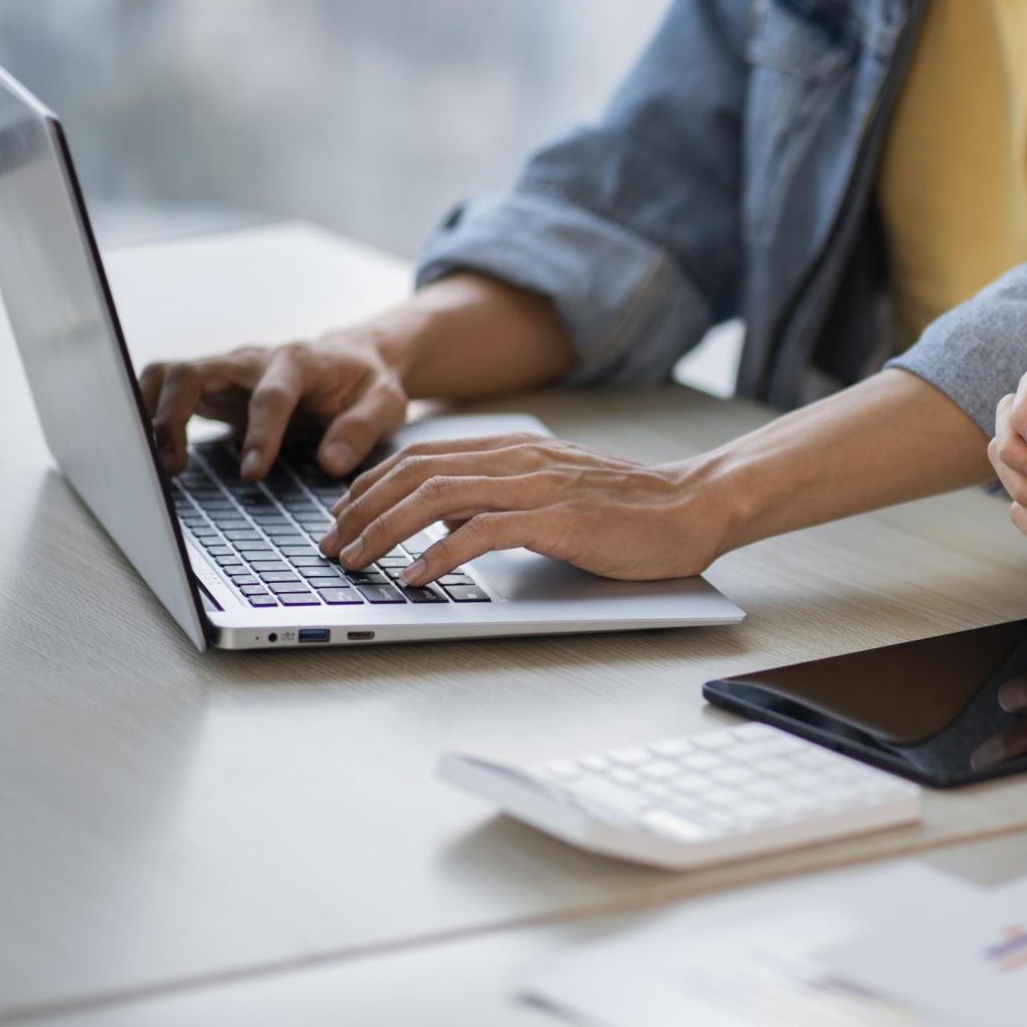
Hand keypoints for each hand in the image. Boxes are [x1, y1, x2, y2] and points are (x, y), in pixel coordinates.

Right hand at [140, 333, 406, 478]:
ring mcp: (228, 371)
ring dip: (150, 412)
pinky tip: (150, 448)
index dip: (260, 433)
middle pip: (194, 372)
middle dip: (174, 416)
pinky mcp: (215, 386)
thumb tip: (330, 463)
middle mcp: (253, 360)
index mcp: (298, 362)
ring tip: (153, 460)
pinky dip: (150, 411)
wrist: (355, 358)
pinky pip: (167, 388)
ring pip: (169, 374)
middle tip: (172, 465)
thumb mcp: (386, 403)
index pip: (270, 396)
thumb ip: (361, 429)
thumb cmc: (368, 383)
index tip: (253, 473)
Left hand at [318, 433, 729, 581]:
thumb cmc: (632, 509)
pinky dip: (440, 556)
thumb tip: (447, 526)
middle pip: (416, 473)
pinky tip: (417, 577)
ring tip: (358, 561)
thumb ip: (503, 501)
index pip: (423, 457)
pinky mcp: (558, 519)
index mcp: (516, 449)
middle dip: (362, 510)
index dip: (371, 486)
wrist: (695, 507)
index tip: (342, 516)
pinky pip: (483, 534)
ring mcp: (538, 486)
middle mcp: (519, 459)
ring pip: (438, 497)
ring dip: (386, 531)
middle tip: (331, 546)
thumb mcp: (555, 493)